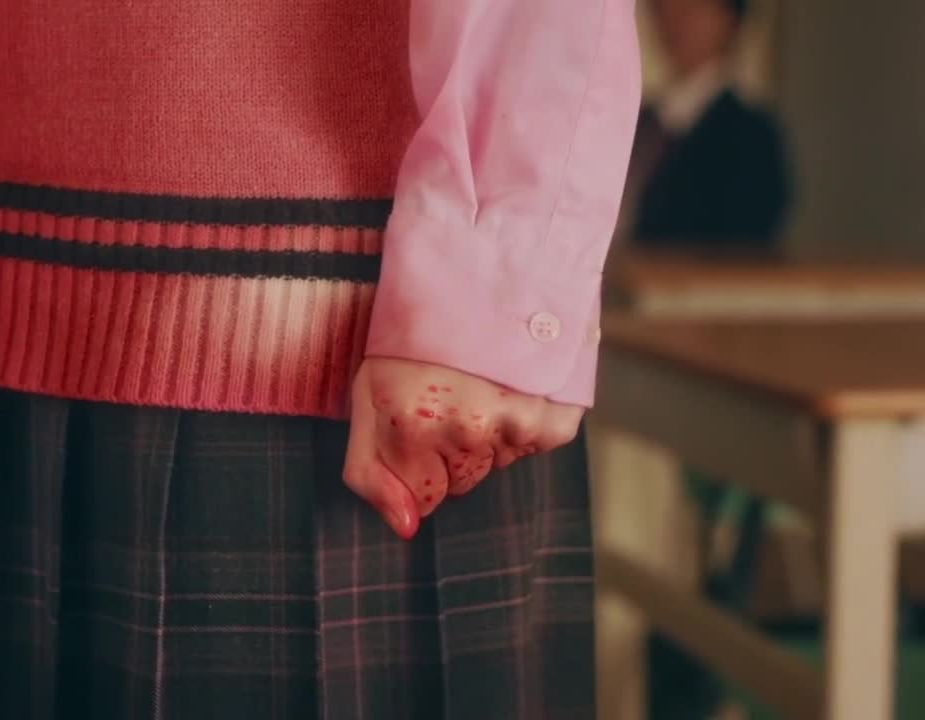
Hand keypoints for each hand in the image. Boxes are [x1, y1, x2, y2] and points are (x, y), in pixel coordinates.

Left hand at [342, 357, 584, 538]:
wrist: (484, 266)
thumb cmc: (415, 336)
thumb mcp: (368, 391)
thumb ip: (369, 469)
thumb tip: (404, 529)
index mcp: (411, 425)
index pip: (421, 496)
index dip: (418, 461)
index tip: (420, 419)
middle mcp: (466, 431)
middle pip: (461, 481)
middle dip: (453, 448)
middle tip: (452, 390)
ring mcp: (515, 426)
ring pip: (498, 463)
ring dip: (490, 431)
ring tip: (483, 377)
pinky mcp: (555, 421)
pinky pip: (535, 445)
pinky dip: (527, 420)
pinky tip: (514, 380)